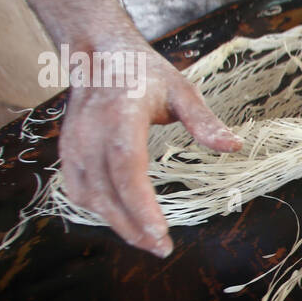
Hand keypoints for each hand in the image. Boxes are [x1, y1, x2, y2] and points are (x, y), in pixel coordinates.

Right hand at [59, 38, 241, 256]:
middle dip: (132, 226)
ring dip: (116, 224)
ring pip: (89, 196)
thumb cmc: (142, 71)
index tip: (160, 232)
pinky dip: (98, 210)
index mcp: (120, 115)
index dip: (140, 204)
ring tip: (147, 241)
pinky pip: (78, 190)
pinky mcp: (66, 151)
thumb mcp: (180, 88)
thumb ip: (204, 121)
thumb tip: (235, 146)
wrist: (96, 52)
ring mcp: (73, 142)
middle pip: (106, 191)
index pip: (127, 168)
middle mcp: (90, 131)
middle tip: (161, 248)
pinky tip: (122, 221)